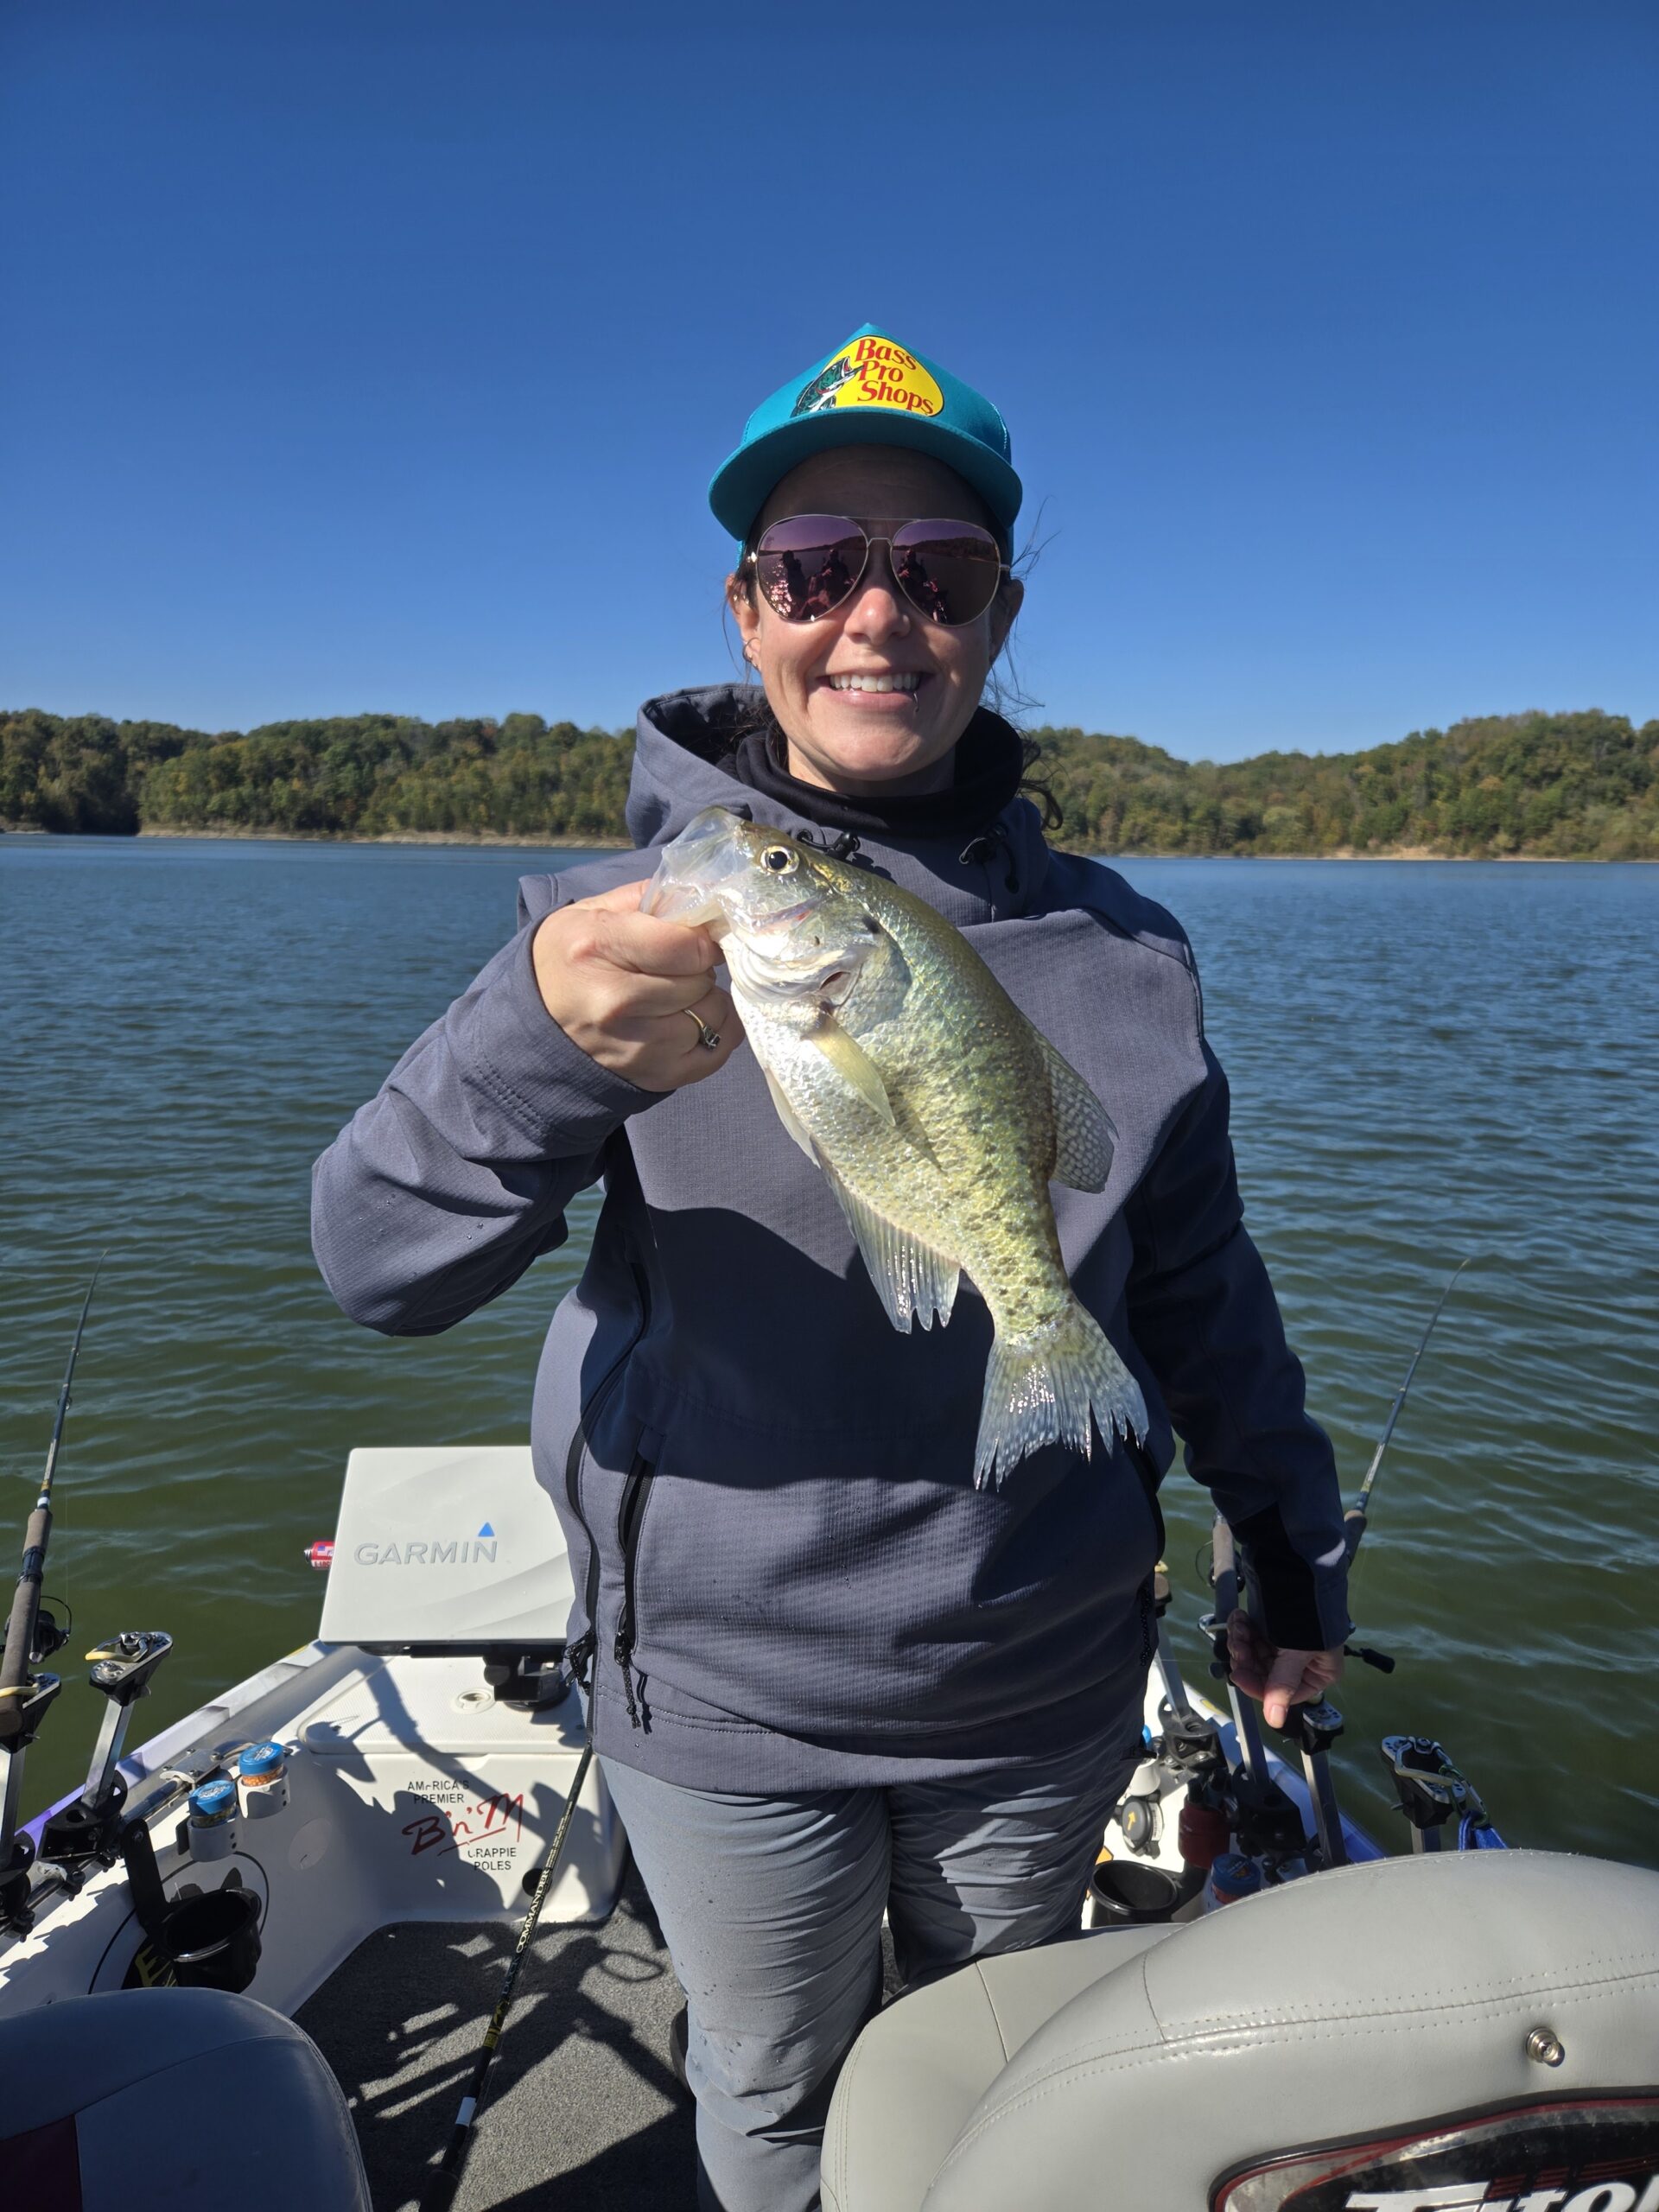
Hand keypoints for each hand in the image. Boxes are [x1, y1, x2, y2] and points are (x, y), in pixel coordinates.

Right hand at [532, 880, 742, 1092]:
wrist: (534, 1021)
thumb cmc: (568, 958)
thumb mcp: (593, 912)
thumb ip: (652, 898)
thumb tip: (708, 899)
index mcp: (598, 948)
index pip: (689, 946)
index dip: (700, 940)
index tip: (691, 940)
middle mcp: (616, 1003)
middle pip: (701, 981)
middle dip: (697, 970)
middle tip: (674, 969)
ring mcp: (636, 1047)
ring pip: (714, 1016)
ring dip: (706, 1002)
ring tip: (677, 996)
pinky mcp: (654, 1077)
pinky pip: (718, 1052)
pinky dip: (715, 1034)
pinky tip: (692, 1021)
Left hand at [1226, 1608, 1343, 1728]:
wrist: (1294, 1565)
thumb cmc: (1304, 1611)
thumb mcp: (1295, 1651)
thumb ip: (1282, 1685)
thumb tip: (1275, 1721)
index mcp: (1320, 1672)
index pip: (1285, 1693)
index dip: (1259, 1686)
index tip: (1238, 1674)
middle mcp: (1305, 1661)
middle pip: (1267, 1674)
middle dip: (1248, 1658)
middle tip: (1238, 1642)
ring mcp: (1287, 1642)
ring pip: (1256, 1655)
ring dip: (1242, 1641)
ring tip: (1239, 1625)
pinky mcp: (1272, 1626)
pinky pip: (1253, 1638)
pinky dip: (1242, 1629)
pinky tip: (1238, 1617)